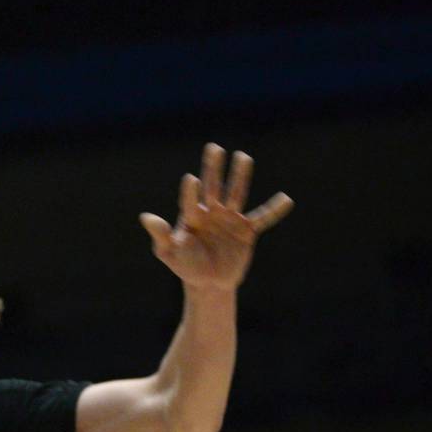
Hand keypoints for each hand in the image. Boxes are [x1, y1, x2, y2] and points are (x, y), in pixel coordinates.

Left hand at [140, 144, 292, 290]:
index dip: (190, 192)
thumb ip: (161, 234)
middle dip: (213, 168)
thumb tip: (145, 216)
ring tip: (243, 157)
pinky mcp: (247, 230)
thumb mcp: (169, 252)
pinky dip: (274, 210)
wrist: (208, 282)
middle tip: (214, 148)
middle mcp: (211, 212)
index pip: (190, 200)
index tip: (191, 180)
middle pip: (213, 186)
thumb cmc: (185, 265)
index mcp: (192, 216)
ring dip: (240, 176)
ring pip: (236, 194)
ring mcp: (230, 219)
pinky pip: (263, 218)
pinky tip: (286, 199)